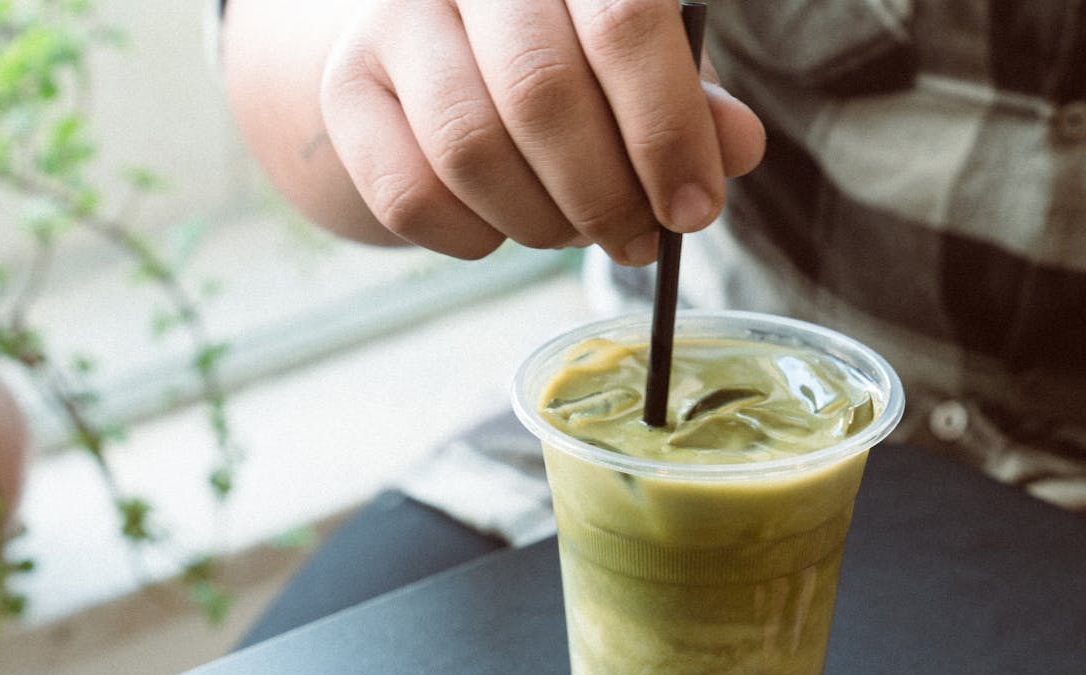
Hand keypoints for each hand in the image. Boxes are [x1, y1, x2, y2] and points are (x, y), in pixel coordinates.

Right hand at [319, 0, 765, 263]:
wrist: (437, 49)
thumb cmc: (560, 52)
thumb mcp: (637, 64)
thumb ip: (688, 100)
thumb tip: (737, 148)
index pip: (622, 22)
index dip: (667, 129)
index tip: (694, 209)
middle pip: (541, 95)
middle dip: (604, 194)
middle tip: (637, 241)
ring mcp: (394, 23)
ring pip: (472, 151)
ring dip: (540, 222)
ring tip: (573, 231)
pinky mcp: (348, 91)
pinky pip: (412, 196)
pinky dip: (474, 238)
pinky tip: (503, 228)